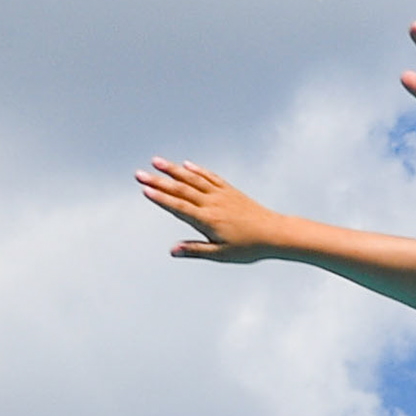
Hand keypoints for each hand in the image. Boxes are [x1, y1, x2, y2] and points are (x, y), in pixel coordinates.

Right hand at [137, 159, 281, 261]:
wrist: (276, 233)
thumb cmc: (249, 247)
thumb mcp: (221, 254)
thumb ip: (195, 250)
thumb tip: (172, 251)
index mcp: (207, 219)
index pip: (179, 206)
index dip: (161, 198)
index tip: (144, 189)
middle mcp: (212, 203)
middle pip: (181, 189)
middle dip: (158, 181)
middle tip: (138, 173)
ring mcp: (222, 195)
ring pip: (193, 179)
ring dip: (173, 170)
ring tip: (156, 161)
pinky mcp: (231, 191)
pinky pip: (211, 178)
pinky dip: (197, 170)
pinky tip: (186, 165)